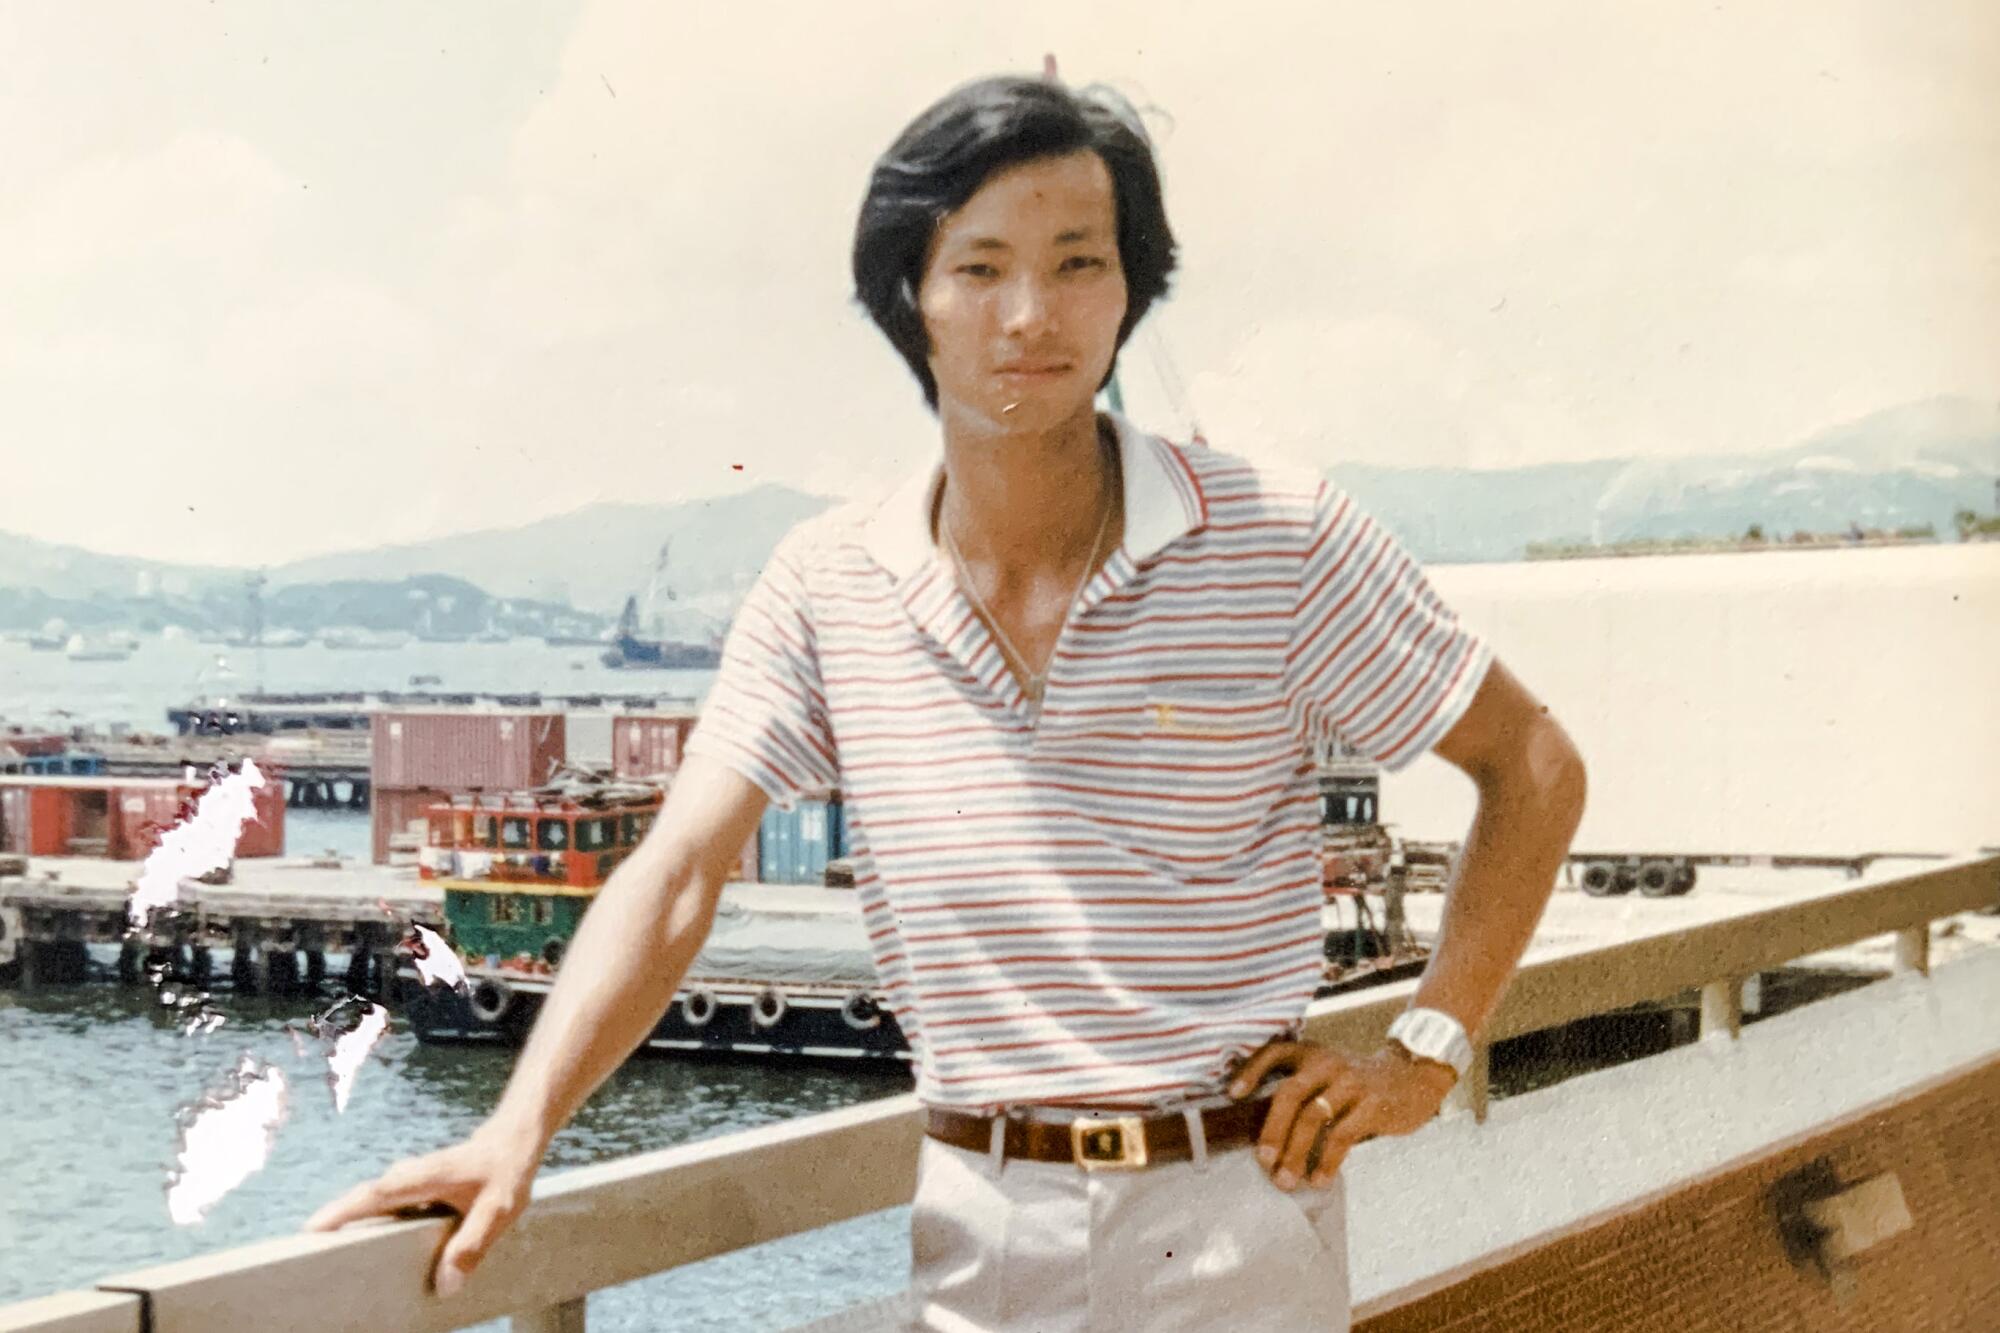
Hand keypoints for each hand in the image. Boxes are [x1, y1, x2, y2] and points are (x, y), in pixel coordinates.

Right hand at [302, 1118, 543, 1297]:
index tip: (309, 1232)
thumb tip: (445, 1286)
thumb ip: (472, 1246)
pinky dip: (369, 1224)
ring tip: (328, 1263)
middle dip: (332, 1224)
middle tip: (304, 1257)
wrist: (512, 1141)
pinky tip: (368, 1253)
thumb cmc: (505, 1173)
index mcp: (422, 1179)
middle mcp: (406, 1176)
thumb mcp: (497, 1212)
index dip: (340, 1213)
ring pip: (370, 1204)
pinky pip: (383, 1207)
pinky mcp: (411, 1188)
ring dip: (348, 1226)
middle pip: (361, 1201)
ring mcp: (406, 1181)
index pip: (372, 1196)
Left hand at [1227, 1039, 1455, 1189]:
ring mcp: (1350, 1082)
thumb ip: (1304, 1089)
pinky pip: (1342, 1135)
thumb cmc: (1360, 1083)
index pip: (1274, 1052)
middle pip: (1289, 1094)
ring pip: (1312, 1118)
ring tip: (1287, 1181)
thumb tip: (1267, 1133)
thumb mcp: (1330, 1073)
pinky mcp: (1371, 1103)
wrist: (1413, 1076)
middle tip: (1263, 1161)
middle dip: (1272, 1131)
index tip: (1232, 1095)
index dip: (1251, 1070)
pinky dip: (1327, 1162)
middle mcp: (1328, 1063)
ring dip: (1296, 1153)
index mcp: (1312, 1054)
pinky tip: (1319, 1179)